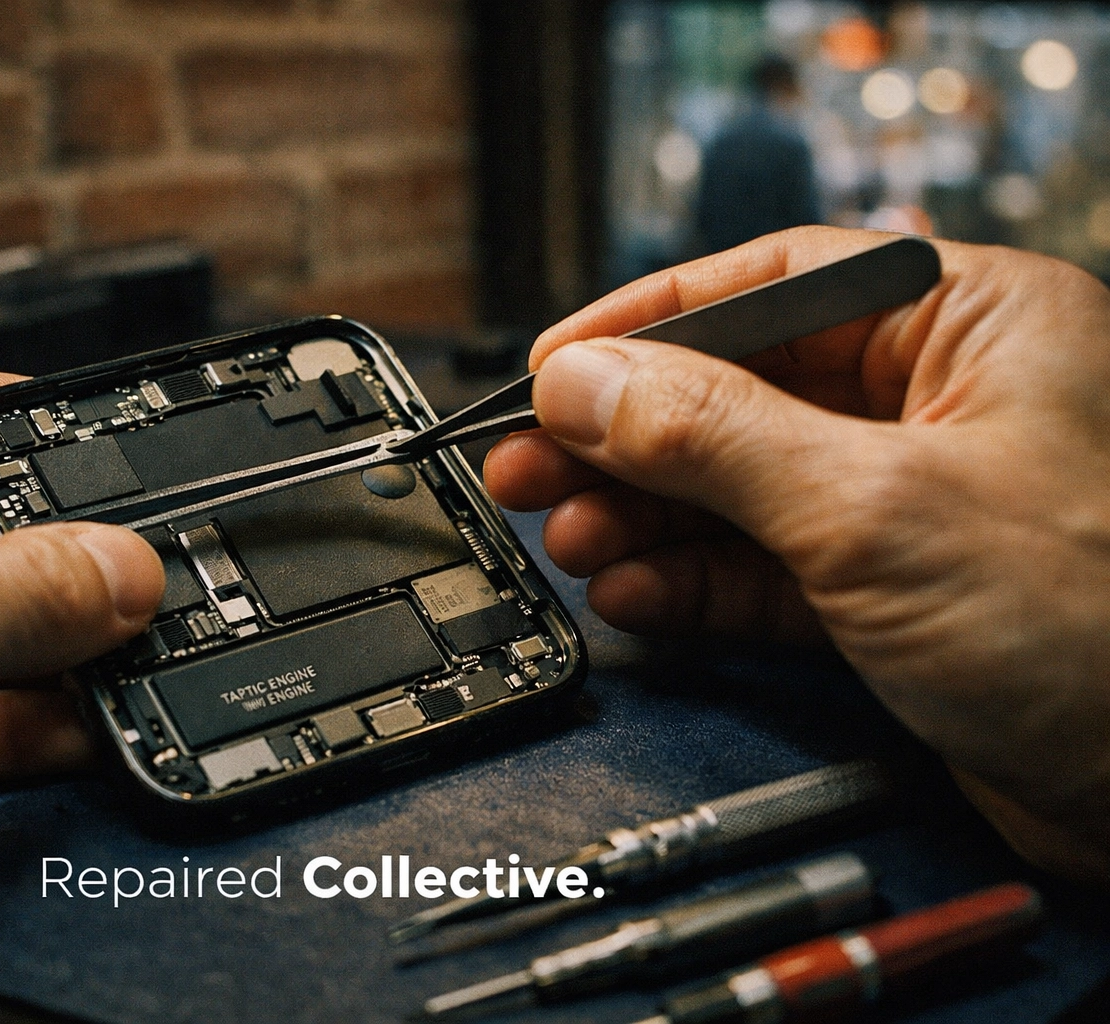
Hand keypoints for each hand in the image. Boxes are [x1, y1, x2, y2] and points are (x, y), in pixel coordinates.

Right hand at [484, 227, 1109, 886]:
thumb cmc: (1109, 629)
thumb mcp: (873, 508)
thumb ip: (711, 436)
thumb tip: (587, 382)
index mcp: (973, 325)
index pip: (773, 284)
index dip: (649, 322)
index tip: (554, 365)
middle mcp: (938, 403)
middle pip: (737, 392)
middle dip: (626, 436)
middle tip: (528, 463)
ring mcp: (908, 503)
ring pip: (737, 488)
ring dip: (643, 517)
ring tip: (567, 538)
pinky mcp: (889, 595)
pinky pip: (760, 570)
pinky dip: (688, 584)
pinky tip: (631, 593)